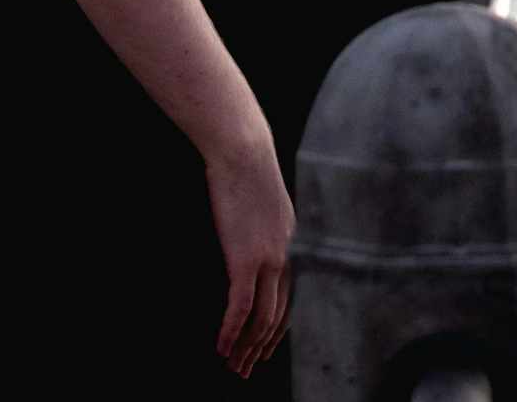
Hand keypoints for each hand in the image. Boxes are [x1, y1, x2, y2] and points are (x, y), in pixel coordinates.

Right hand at [205, 128, 294, 376]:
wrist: (242, 149)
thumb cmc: (248, 165)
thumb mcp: (268, 201)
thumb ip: (267, 226)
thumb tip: (254, 239)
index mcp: (294, 245)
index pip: (292, 301)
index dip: (277, 330)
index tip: (264, 349)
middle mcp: (288, 257)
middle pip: (278, 317)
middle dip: (261, 347)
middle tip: (246, 367)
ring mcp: (268, 261)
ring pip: (261, 320)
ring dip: (245, 347)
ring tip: (232, 364)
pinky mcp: (244, 260)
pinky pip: (240, 308)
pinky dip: (230, 331)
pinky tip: (221, 346)